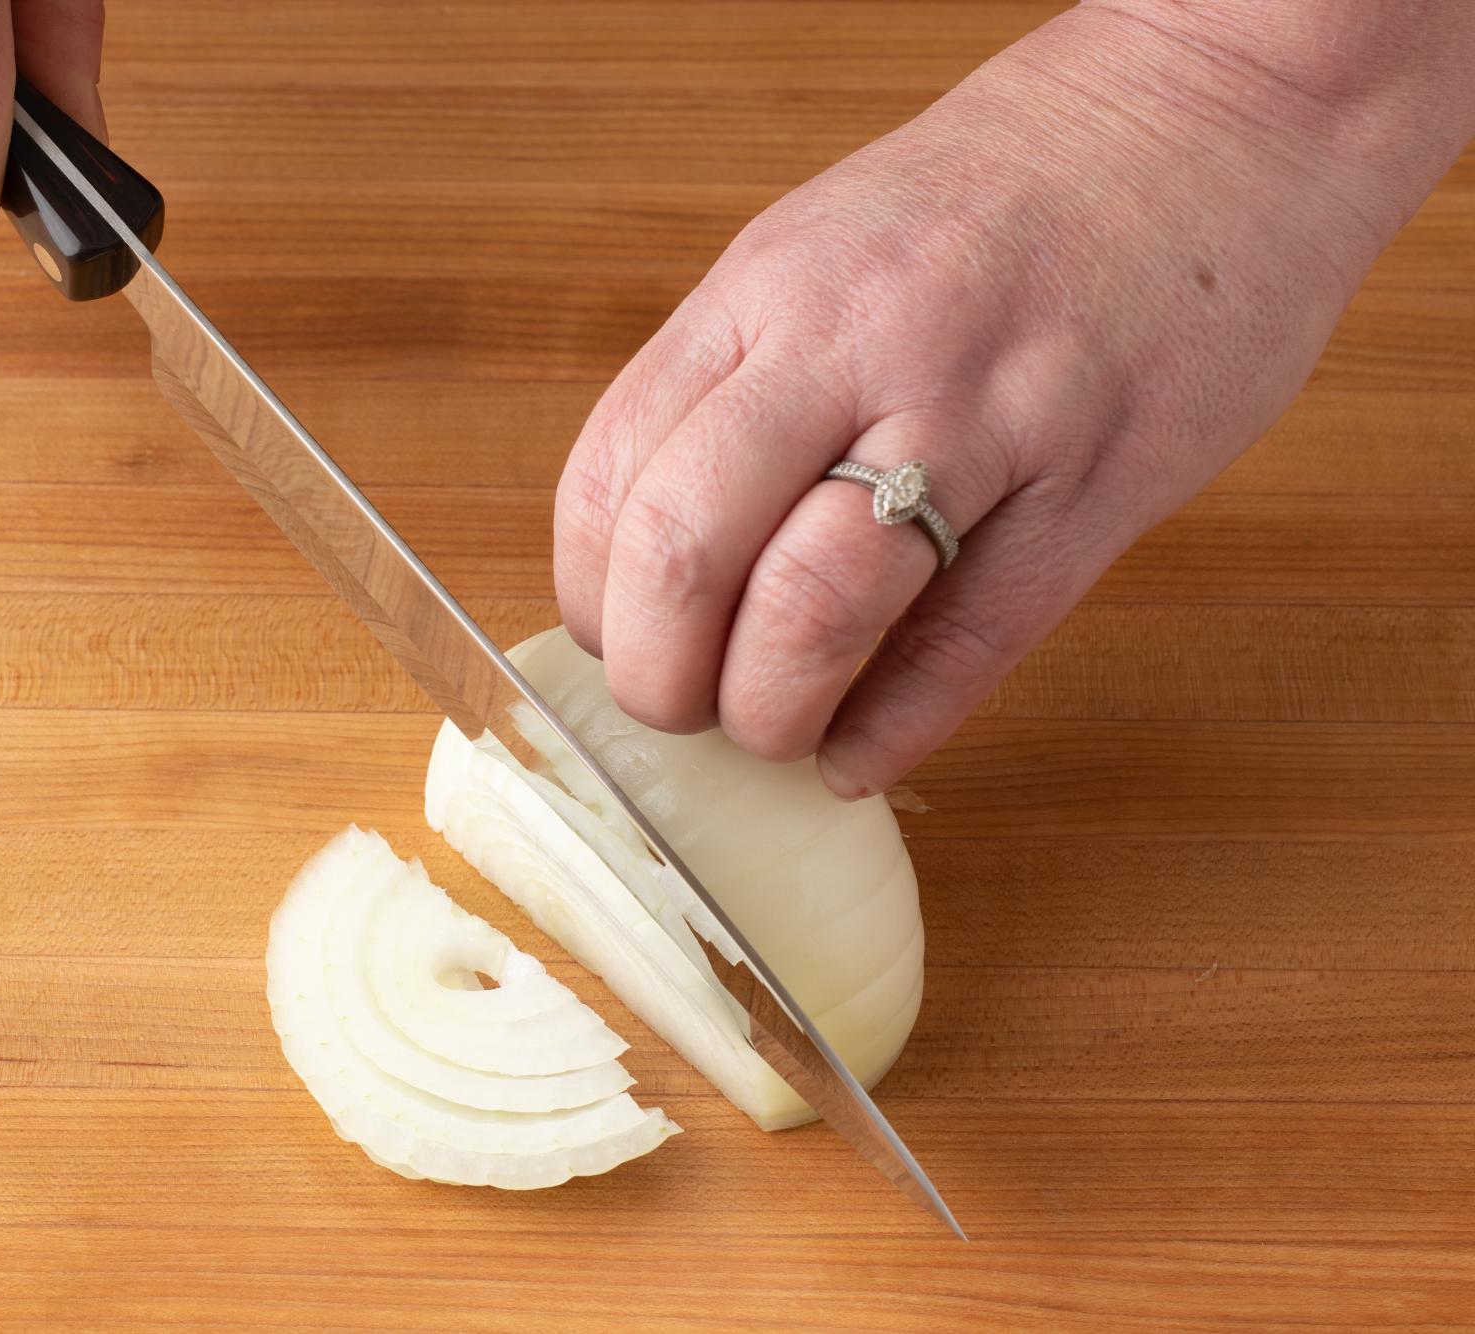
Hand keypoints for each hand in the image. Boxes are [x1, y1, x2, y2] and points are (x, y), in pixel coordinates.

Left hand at [552, 0, 1474, 797]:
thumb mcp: (829, 246)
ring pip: (815, 607)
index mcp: (769, 289)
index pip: (613, 472)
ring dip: (767, 710)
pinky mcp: (1096, 486)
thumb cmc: (1009, 197)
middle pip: (687, 549)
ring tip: (774, 730)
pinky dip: (894, 729)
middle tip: (680, 709)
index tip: (616, 637)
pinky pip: (969, 645)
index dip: (592, 593)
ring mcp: (981, 415)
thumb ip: (743, 381)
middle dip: (656, 674)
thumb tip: (659, 546)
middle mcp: (855, 344)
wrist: (1222, 107)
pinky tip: (860, 756)